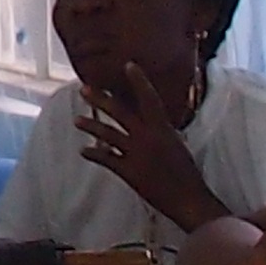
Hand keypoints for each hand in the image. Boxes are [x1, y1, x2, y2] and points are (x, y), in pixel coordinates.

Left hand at [76, 63, 221, 233]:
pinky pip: (106, 159)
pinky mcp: (128, 171)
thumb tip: (155, 124)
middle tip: (84, 89)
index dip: (139, 81)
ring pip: (108, 134)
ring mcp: (136, 154)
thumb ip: (163, 133)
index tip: (128, 65)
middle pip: (120, 113)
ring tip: (77, 120)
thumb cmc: (187, 174)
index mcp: (162, 129)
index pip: (149, 98)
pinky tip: (83, 150)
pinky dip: (94, 154)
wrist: (188, 199)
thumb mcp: (177, 146)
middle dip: (100, 100)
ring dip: (91, 125)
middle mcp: (147, 137)